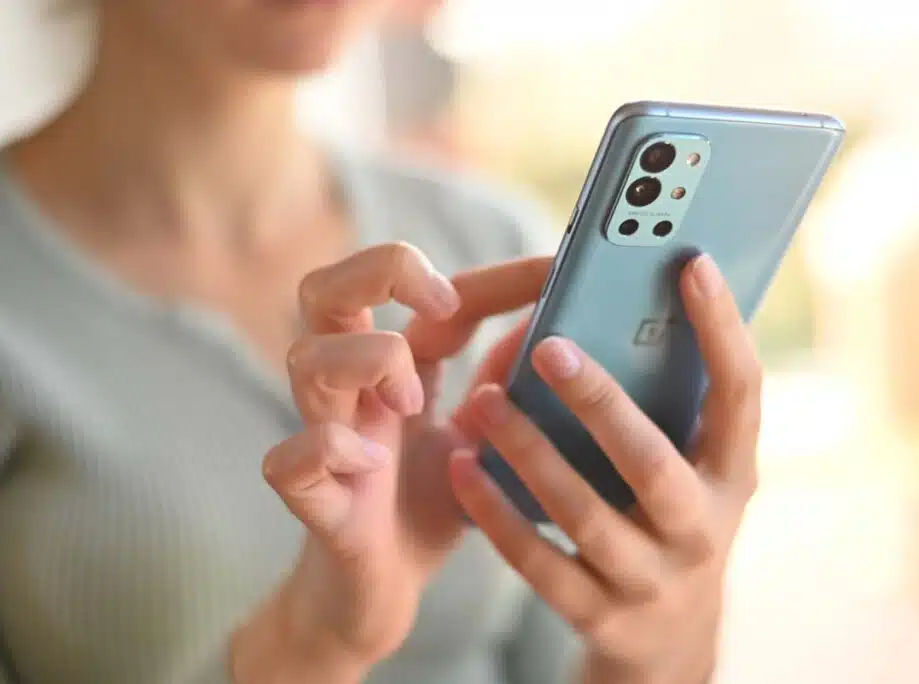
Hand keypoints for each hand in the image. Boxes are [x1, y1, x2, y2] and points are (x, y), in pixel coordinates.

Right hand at [232, 243, 550, 682]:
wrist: (378, 597)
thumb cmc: (425, 508)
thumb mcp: (479, 439)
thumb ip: (503, 388)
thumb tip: (546, 330)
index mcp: (394, 370)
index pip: (428, 294)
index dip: (490, 275)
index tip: (554, 268)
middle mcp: (351, 391)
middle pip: (325, 288)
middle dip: (382, 271)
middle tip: (441, 305)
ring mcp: (325, 439)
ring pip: (306, 359)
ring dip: (368, 362)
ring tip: (415, 404)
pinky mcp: (313, 499)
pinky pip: (289, 458)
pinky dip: (328, 449)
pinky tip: (370, 465)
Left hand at [451, 254, 760, 683]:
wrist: (669, 640)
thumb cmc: (670, 517)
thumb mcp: (691, 466)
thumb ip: (665, 402)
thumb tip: (607, 310)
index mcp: (732, 474)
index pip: (741, 395)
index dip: (722, 330)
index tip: (691, 263)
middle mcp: (701, 529)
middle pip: (651, 462)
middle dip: (599, 403)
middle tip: (547, 346)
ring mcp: (650, 580)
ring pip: (584, 514)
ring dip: (530, 453)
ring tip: (482, 400)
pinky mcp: (599, 617)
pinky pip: (539, 564)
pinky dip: (497, 514)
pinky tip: (462, 468)